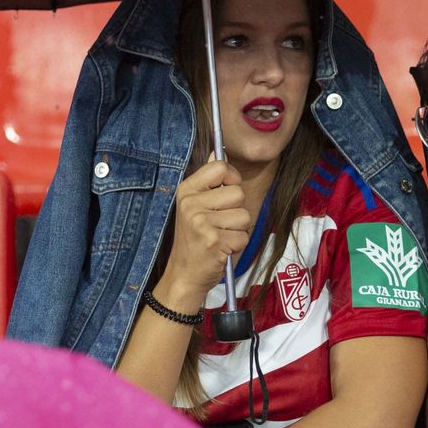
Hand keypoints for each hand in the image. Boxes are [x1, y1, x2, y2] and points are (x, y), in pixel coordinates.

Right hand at [160, 160, 251, 305]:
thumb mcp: (194, 206)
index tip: (226, 193)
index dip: (232, 179)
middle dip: (236, 210)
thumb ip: (208, 181)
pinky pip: (243, 236)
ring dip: (238, 230)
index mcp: (186, 191)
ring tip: (220, 236)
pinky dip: (237, 245)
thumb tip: (217, 153)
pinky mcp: (214, 241)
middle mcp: (191, 204)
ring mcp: (202, 223)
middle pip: (238, 193)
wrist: (183, 275)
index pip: (221, 167)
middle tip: (220, 224)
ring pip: (244, 215)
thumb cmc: (194, 240)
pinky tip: (221, 249)